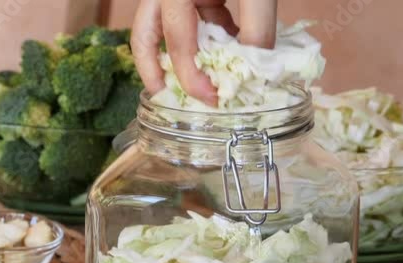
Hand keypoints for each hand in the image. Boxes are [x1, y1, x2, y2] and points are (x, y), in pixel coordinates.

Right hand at [131, 0, 277, 104]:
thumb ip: (258, 28)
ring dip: (172, 60)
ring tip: (186, 88)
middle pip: (144, 36)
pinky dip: (205, 42)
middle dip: (154, 71)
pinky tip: (224, 58)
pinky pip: (191, 22)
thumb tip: (258, 73)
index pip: (176, 39)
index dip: (191, 75)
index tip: (211, 99)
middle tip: (169, 101)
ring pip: (160, 31)